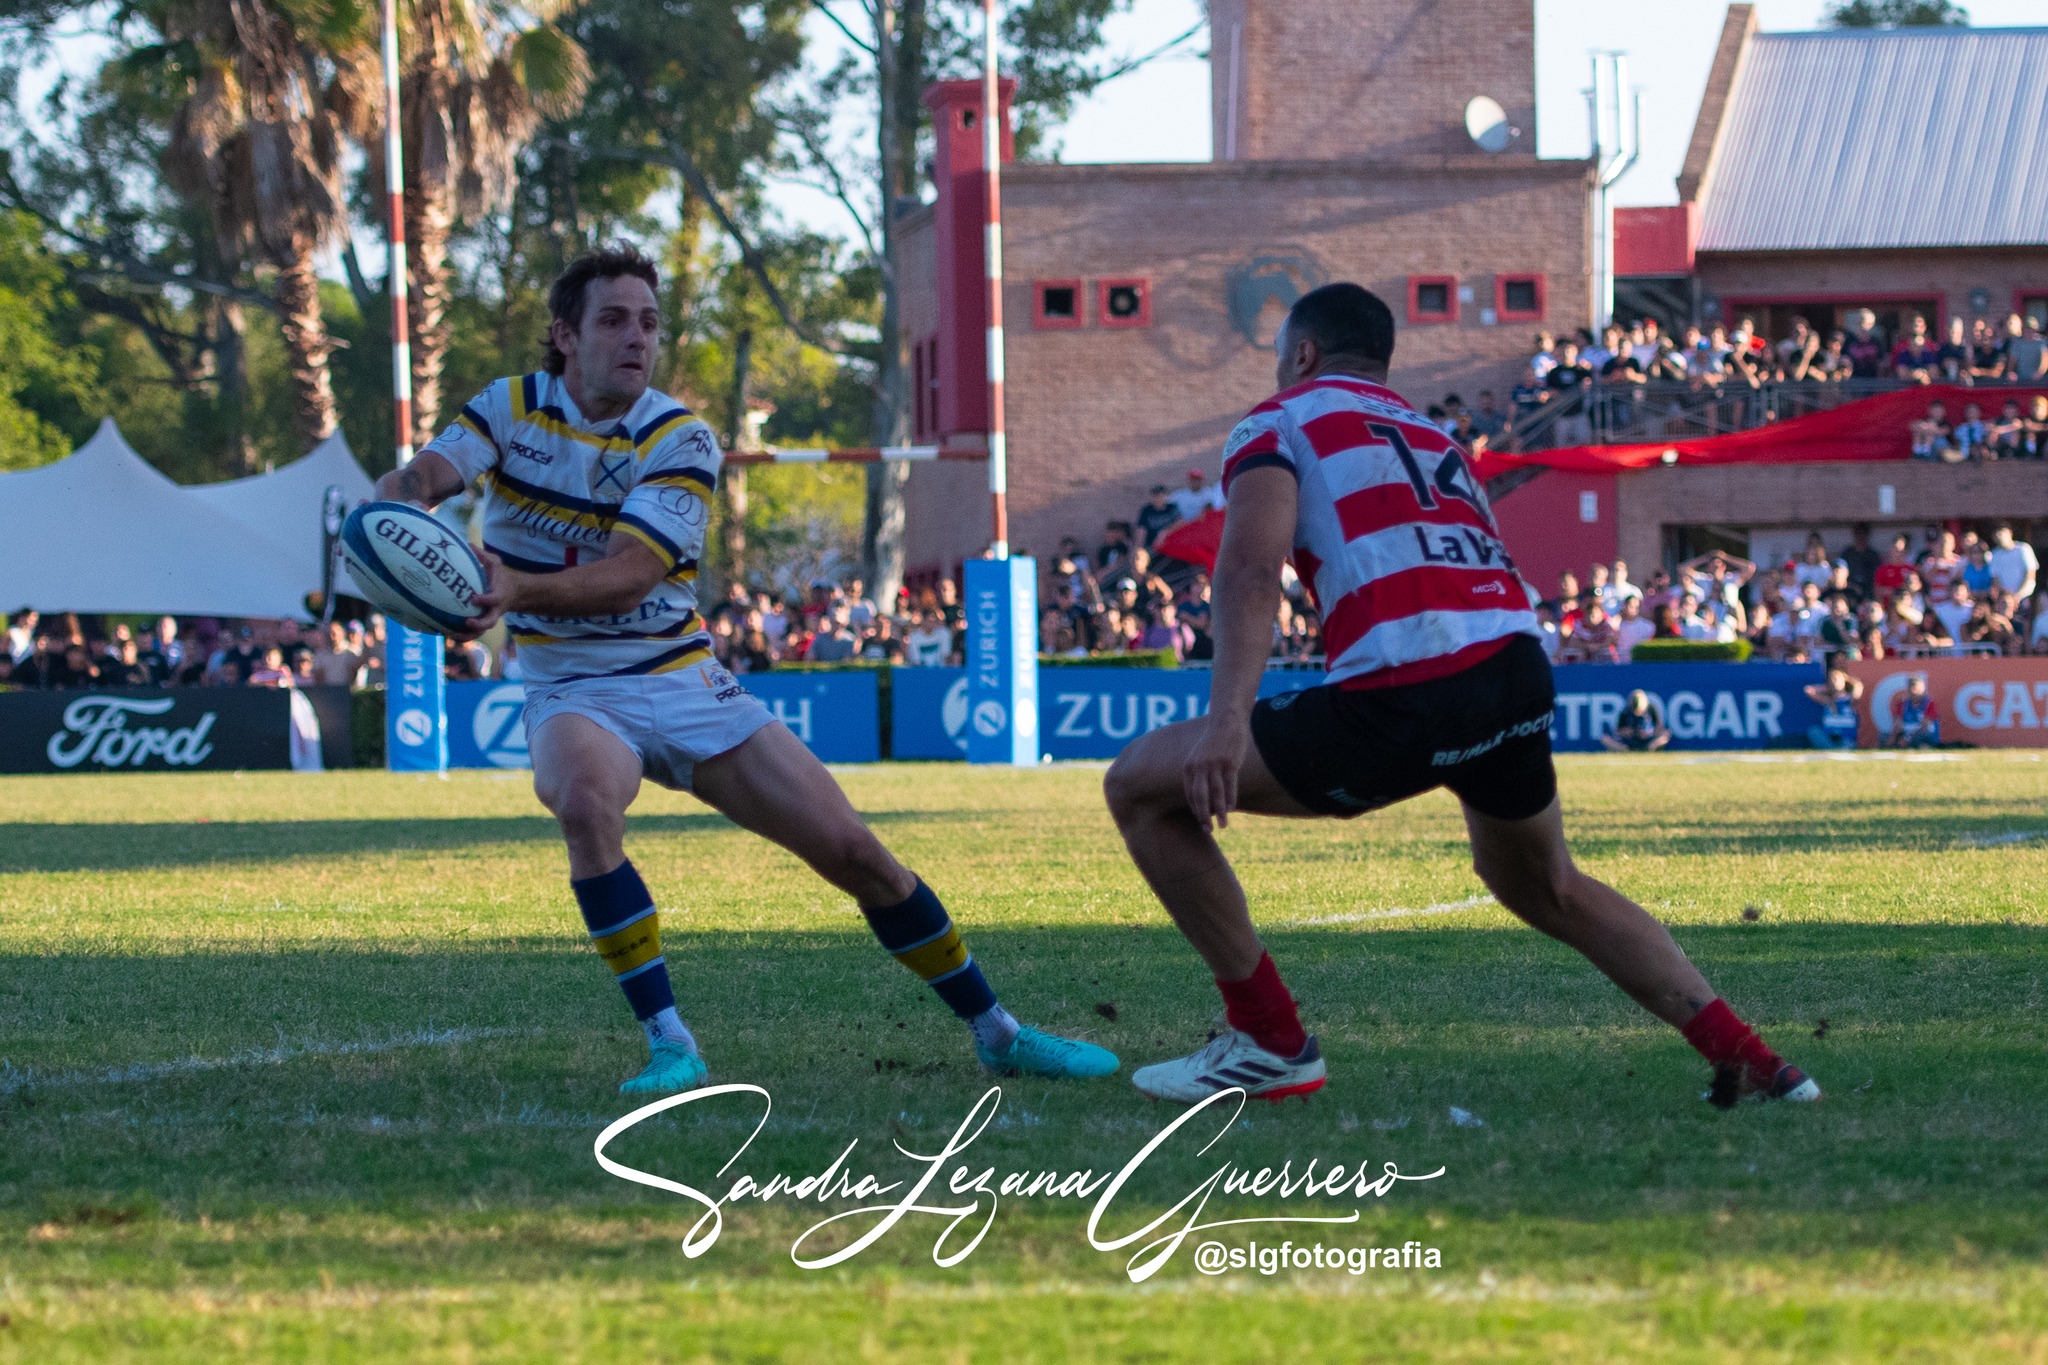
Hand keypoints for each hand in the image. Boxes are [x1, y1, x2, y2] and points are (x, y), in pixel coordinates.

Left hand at [447, 551, 511, 642]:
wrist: (515, 593)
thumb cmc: (501, 576)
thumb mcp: (495, 563)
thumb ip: (483, 556)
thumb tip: (468, 545)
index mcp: (499, 595)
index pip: (494, 599)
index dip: (485, 600)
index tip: (473, 598)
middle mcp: (495, 609)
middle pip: (490, 622)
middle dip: (479, 624)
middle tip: (466, 622)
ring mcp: (490, 618)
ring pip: (481, 631)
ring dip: (468, 635)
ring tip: (452, 635)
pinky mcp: (483, 623)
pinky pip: (475, 633)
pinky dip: (463, 636)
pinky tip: (448, 634)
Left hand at [1182, 714, 1249, 831]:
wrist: (1225, 722)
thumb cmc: (1213, 744)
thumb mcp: (1199, 758)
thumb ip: (1198, 775)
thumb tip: (1202, 799)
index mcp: (1189, 767)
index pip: (1190, 794)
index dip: (1195, 810)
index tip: (1201, 823)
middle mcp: (1199, 766)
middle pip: (1200, 797)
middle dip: (1203, 816)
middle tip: (1208, 830)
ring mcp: (1215, 764)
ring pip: (1216, 793)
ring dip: (1219, 812)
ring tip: (1223, 826)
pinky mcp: (1229, 762)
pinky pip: (1230, 784)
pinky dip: (1230, 798)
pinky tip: (1231, 809)